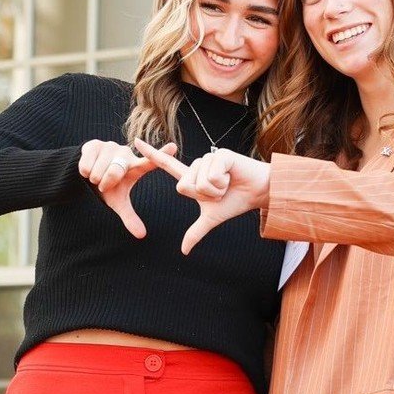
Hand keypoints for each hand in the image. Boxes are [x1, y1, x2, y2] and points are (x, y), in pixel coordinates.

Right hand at [78, 139, 176, 237]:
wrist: (85, 175)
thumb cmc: (108, 187)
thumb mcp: (118, 202)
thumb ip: (130, 217)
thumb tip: (142, 235)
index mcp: (135, 167)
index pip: (150, 162)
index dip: (161, 153)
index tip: (173, 147)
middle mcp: (125, 153)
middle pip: (115, 172)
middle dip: (106, 183)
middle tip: (104, 184)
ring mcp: (109, 146)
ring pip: (99, 170)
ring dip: (94, 178)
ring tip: (96, 176)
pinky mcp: (93, 144)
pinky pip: (86, 165)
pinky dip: (84, 172)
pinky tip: (87, 170)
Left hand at [133, 141, 270, 253]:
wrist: (257, 193)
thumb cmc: (235, 201)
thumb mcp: (212, 218)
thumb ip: (195, 232)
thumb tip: (184, 251)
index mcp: (191, 177)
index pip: (167, 165)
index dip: (151, 154)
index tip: (135, 142)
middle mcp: (197, 165)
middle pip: (184, 186)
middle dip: (204, 197)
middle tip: (219, 191)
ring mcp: (207, 158)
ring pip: (199, 182)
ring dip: (216, 191)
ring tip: (227, 183)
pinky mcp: (219, 154)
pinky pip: (211, 176)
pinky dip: (223, 183)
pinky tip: (231, 176)